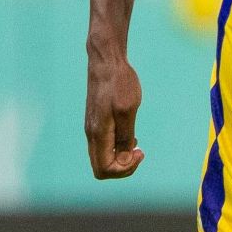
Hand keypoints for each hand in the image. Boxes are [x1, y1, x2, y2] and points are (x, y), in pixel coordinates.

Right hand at [85, 56, 144, 177]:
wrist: (106, 62)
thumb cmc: (119, 83)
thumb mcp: (128, 110)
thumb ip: (125, 137)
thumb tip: (123, 161)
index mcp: (98, 134)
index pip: (104, 169)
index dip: (123, 169)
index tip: (139, 151)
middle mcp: (91, 134)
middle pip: (101, 168)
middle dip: (122, 167)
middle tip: (139, 152)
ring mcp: (92, 128)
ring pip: (102, 157)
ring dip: (120, 157)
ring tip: (136, 145)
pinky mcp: (96, 122)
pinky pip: (104, 146)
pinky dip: (117, 147)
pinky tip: (130, 136)